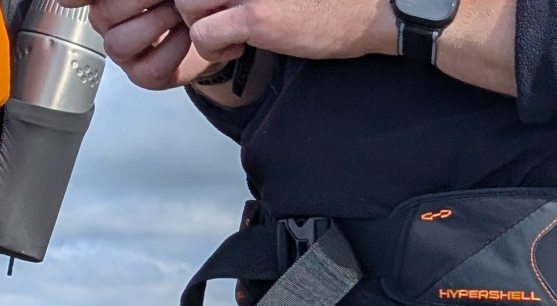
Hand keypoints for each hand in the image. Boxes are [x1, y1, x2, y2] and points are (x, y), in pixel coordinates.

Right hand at [58, 0, 217, 89]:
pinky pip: (149, 68)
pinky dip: (173, 49)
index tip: (72, 1)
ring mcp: (123, 51)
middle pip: (104, 14)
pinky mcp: (143, 75)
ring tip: (178, 11)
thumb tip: (68, 1)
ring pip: (119, 43)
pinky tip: (185, 34)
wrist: (210, 22)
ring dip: (155, 23)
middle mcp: (106, 21)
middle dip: (142, 0)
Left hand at [172, 0, 396, 63]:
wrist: (368, 10)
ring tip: (232, 35)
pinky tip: (238, 49)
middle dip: (198, 8)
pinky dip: (212, 49)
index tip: (224, 6)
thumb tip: (218, 2)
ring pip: (188, 5)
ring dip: (202, 26)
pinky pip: (203, 35)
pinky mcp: (255, 16)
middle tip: (225, 21)